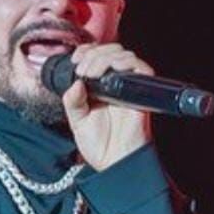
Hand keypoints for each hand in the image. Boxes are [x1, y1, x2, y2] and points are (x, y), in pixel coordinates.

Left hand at [60, 43, 153, 170]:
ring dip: (104, 58)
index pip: (97, 56)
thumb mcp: (77, 121)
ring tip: (90, 74)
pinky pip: (142, 68)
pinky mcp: (142, 93)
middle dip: (93, 54)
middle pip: (110, 51)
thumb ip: (72, 102)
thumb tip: (74, 82)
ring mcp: (129, 87)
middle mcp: (116, 84)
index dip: (86, 51)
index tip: (75, 60)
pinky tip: (110, 71)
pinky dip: (126, 63)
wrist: (115, 162)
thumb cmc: (100, 146)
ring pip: (124, 55)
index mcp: (100, 86)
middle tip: (82, 70)